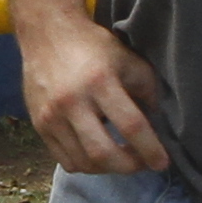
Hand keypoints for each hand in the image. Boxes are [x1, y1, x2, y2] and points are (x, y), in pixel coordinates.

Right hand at [18, 2, 172, 173]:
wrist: (47, 34)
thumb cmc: (93, 46)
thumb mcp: (128, 60)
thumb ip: (147, 90)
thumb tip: (158, 124)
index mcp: (100, 81)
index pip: (131, 125)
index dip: (150, 149)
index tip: (162, 162)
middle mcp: (72, 101)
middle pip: (103, 153)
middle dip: (128, 166)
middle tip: (142, 163)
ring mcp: (52, 116)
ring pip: (83, 162)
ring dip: (108, 168)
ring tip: (121, 159)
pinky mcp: (39, 126)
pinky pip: (65, 160)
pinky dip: (86, 165)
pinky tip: (97, 154)